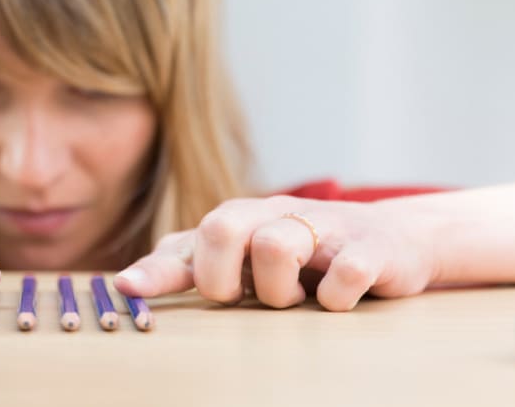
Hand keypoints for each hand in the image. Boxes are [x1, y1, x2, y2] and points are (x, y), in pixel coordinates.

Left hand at [113, 195, 437, 310]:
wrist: (391, 241)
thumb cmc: (302, 254)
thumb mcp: (241, 257)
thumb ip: (185, 265)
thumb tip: (123, 283)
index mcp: (241, 219)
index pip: (188, 241)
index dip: (157, 270)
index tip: (128, 290)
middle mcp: (276, 214)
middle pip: (223, 226)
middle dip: (222, 277)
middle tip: (242, 298)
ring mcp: (325, 227)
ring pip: (276, 245)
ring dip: (279, 291)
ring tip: (294, 300)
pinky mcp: (371, 248)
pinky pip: (344, 274)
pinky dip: (335, 296)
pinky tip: (335, 300)